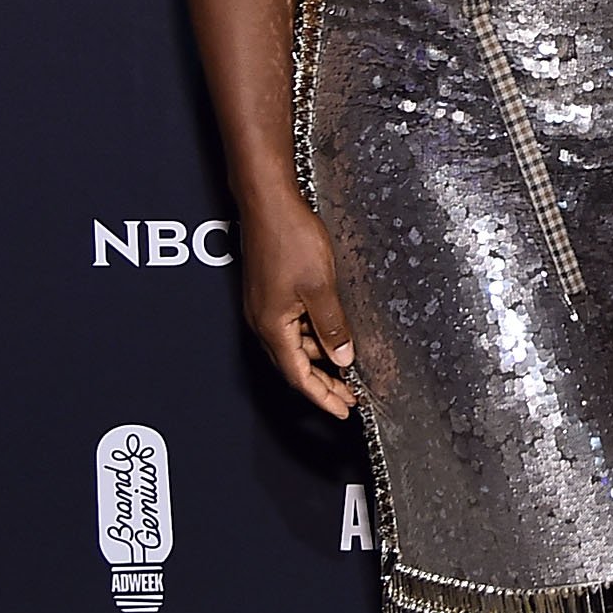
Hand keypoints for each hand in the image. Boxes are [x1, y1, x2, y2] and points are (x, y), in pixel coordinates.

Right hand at [242, 196, 358, 417]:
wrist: (268, 202)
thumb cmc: (288, 237)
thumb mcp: (320, 288)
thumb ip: (332, 326)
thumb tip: (342, 358)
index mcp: (272, 326)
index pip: (297, 376)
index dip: (321, 397)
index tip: (341, 410)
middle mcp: (263, 321)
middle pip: (294, 365)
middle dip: (322, 384)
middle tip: (349, 396)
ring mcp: (266, 306)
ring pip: (295, 345)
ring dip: (320, 358)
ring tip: (348, 365)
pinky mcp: (271, 292)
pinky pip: (293, 325)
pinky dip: (314, 336)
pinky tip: (332, 332)